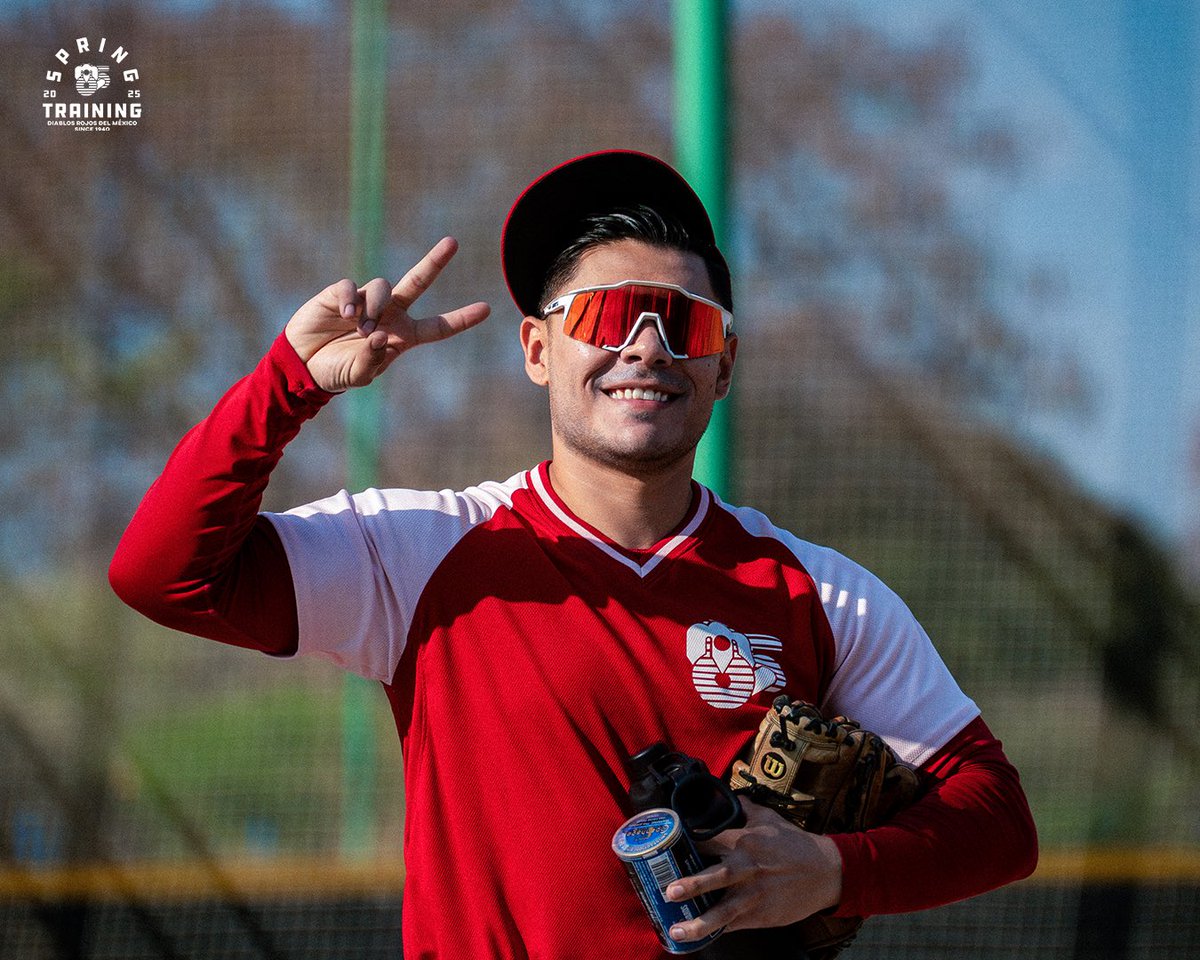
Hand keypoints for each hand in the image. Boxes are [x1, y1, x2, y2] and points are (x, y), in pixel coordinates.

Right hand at [285, 236, 489, 391]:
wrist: (302, 364)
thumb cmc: (336, 372)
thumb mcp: (358, 375)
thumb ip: (372, 360)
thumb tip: (377, 337)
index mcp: (402, 337)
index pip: (437, 328)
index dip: (461, 319)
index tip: (486, 309)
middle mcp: (390, 314)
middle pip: (418, 282)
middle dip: (435, 262)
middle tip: (453, 242)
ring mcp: (367, 301)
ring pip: (384, 287)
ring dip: (375, 308)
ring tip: (359, 329)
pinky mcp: (341, 293)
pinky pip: (352, 287)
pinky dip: (350, 300)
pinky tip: (344, 316)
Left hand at [663, 800, 842, 942]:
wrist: (826, 871)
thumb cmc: (795, 844)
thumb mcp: (770, 819)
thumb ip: (746, 808)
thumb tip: (730, 796)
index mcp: (745, 842)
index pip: (710, 840)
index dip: (687, 843)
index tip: (666, 847)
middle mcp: (747, 869)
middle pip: (715, 878)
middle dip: (692, 885)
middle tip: (669, 891)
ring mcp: (754, 896)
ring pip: (723, 911)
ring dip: (699, 922)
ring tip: (677, 930)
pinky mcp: (762, 916)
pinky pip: (735, 926)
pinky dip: (717, 932)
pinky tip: (700, 939)